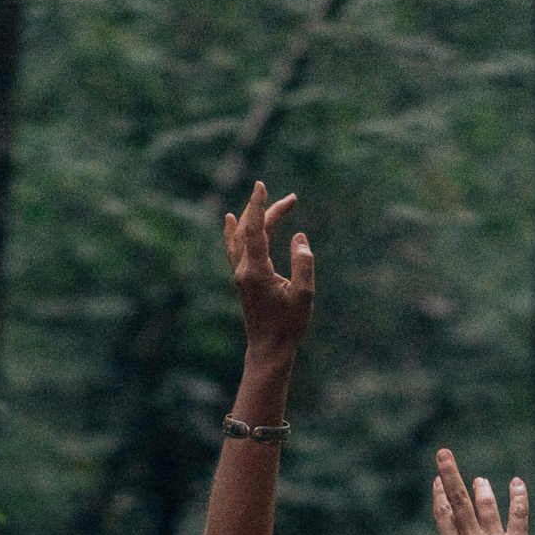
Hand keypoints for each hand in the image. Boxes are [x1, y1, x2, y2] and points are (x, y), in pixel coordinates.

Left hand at [223, 180, 314, 367]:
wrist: (268, 349)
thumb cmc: (288, 325)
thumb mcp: (304, 295)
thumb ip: (303, 263)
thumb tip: (298, 237)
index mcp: (256, 271)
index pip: (256, 230)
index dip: (260, 206)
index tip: (262, 185)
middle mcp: (243, 269)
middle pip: (250, 229)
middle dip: (267, 210)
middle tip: (291, 199)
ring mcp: (239, 274)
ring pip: (241, 237)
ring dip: (254, 217)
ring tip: (268, 201)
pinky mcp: (242, 279)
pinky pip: (234, 247)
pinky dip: (234, 231)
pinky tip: (230, 219)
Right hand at [431, 446, 534, 534]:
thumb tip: (458, 526)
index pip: (442, 514)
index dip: (439, 494)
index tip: (438, 480)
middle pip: (458, 500)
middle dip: (449, 474)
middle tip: (443, 454)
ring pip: (486, 503)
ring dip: (482, 488)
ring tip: (480, 481)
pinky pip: (518, 512)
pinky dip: (518, 495)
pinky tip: (516, 483)